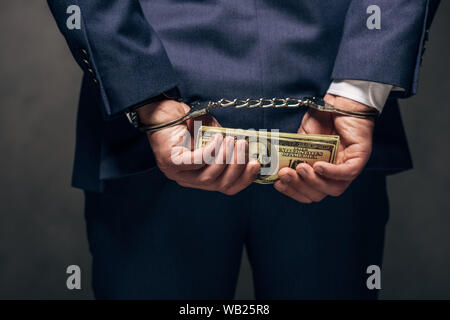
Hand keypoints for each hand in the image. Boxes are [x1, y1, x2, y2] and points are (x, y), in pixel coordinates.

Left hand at [139, 99, 259, 194]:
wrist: (164, 110)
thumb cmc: (190, 124)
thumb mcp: (216, 138)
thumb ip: (229, 149)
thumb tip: (252, 154)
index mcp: (199, 177)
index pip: (225, 188)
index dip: (243, 180)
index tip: (256, 164)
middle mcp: (187, 180)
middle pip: (218, 185)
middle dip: (236, 167)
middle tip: (243, 146)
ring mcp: (177, 173)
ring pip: (208, 177)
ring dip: (225, 158)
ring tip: (232, 140)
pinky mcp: (171, 162)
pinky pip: (197, 162)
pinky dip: (210, 151)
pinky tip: (216, 138)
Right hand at [274, 94, 374, 202]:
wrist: (339, 100)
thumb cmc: (320, 119)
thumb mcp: (300, 140)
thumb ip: (293, 156)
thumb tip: (276, 171)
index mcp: (320, 173)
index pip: (308, 193)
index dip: (292, 191)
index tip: (278, 182)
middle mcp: (335, 174)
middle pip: (319, 194)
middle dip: (300, 187)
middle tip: (286, 174)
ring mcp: (349, 167)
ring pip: (334, 188)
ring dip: (314, 182)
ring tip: (301, 168)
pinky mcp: (360, 157)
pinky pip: (347, 173)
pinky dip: (332, 172)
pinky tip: (318, 166)